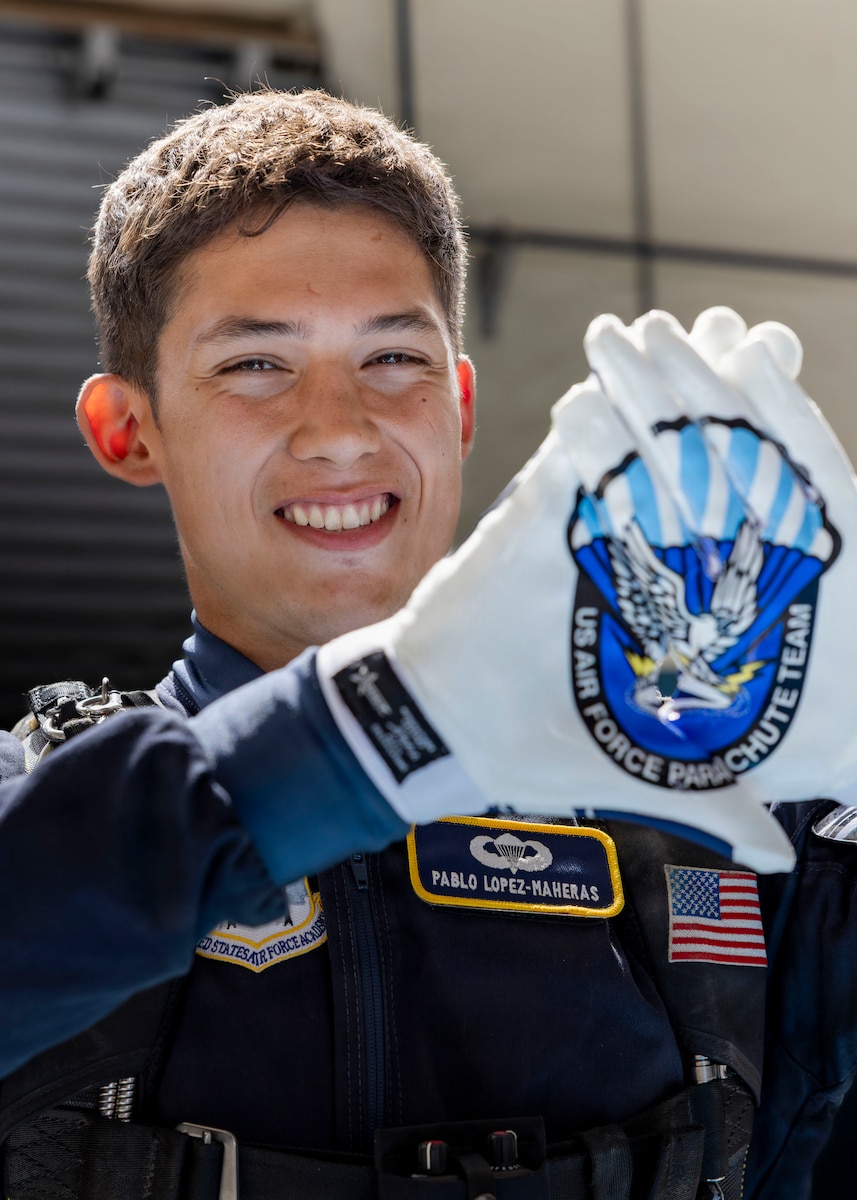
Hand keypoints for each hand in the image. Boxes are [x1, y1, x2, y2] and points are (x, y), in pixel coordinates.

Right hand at [317, 307, 851, 872]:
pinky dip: (588, 423)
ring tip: (701, 330)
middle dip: (733, 402)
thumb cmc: (534, 749)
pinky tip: (607, 377)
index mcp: (673, 610)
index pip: (746, 531)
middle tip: (764, 340)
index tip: (807, 428)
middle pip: (699, 470)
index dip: (784, 474)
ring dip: (667, 389)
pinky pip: (564, 463)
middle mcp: (637, 562)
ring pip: (635, 451)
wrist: (442, 725)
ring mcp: (584, 535)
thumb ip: (709, 796)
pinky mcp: (530, 523)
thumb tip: (779, 846)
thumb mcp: (640, 767)